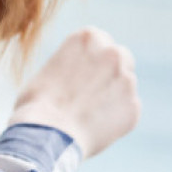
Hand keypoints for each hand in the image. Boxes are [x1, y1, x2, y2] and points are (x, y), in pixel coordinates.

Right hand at [6, 26, 140, 157]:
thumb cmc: (38, 103)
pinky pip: (128, 110)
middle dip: (112, 71)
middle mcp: (111, 53)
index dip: (93, 57)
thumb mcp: (50, 69)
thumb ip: (71, 64)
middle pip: (122, 57)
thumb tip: (77, 75)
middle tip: (94, 91)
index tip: (84, 71)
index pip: (101, 39)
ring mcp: (126, 80)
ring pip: (126, 85)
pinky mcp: (133, 107)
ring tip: (88, 114)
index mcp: (88, 37)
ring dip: (114, 95)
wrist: (47, 134)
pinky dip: (117, 118)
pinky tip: (95, 127)